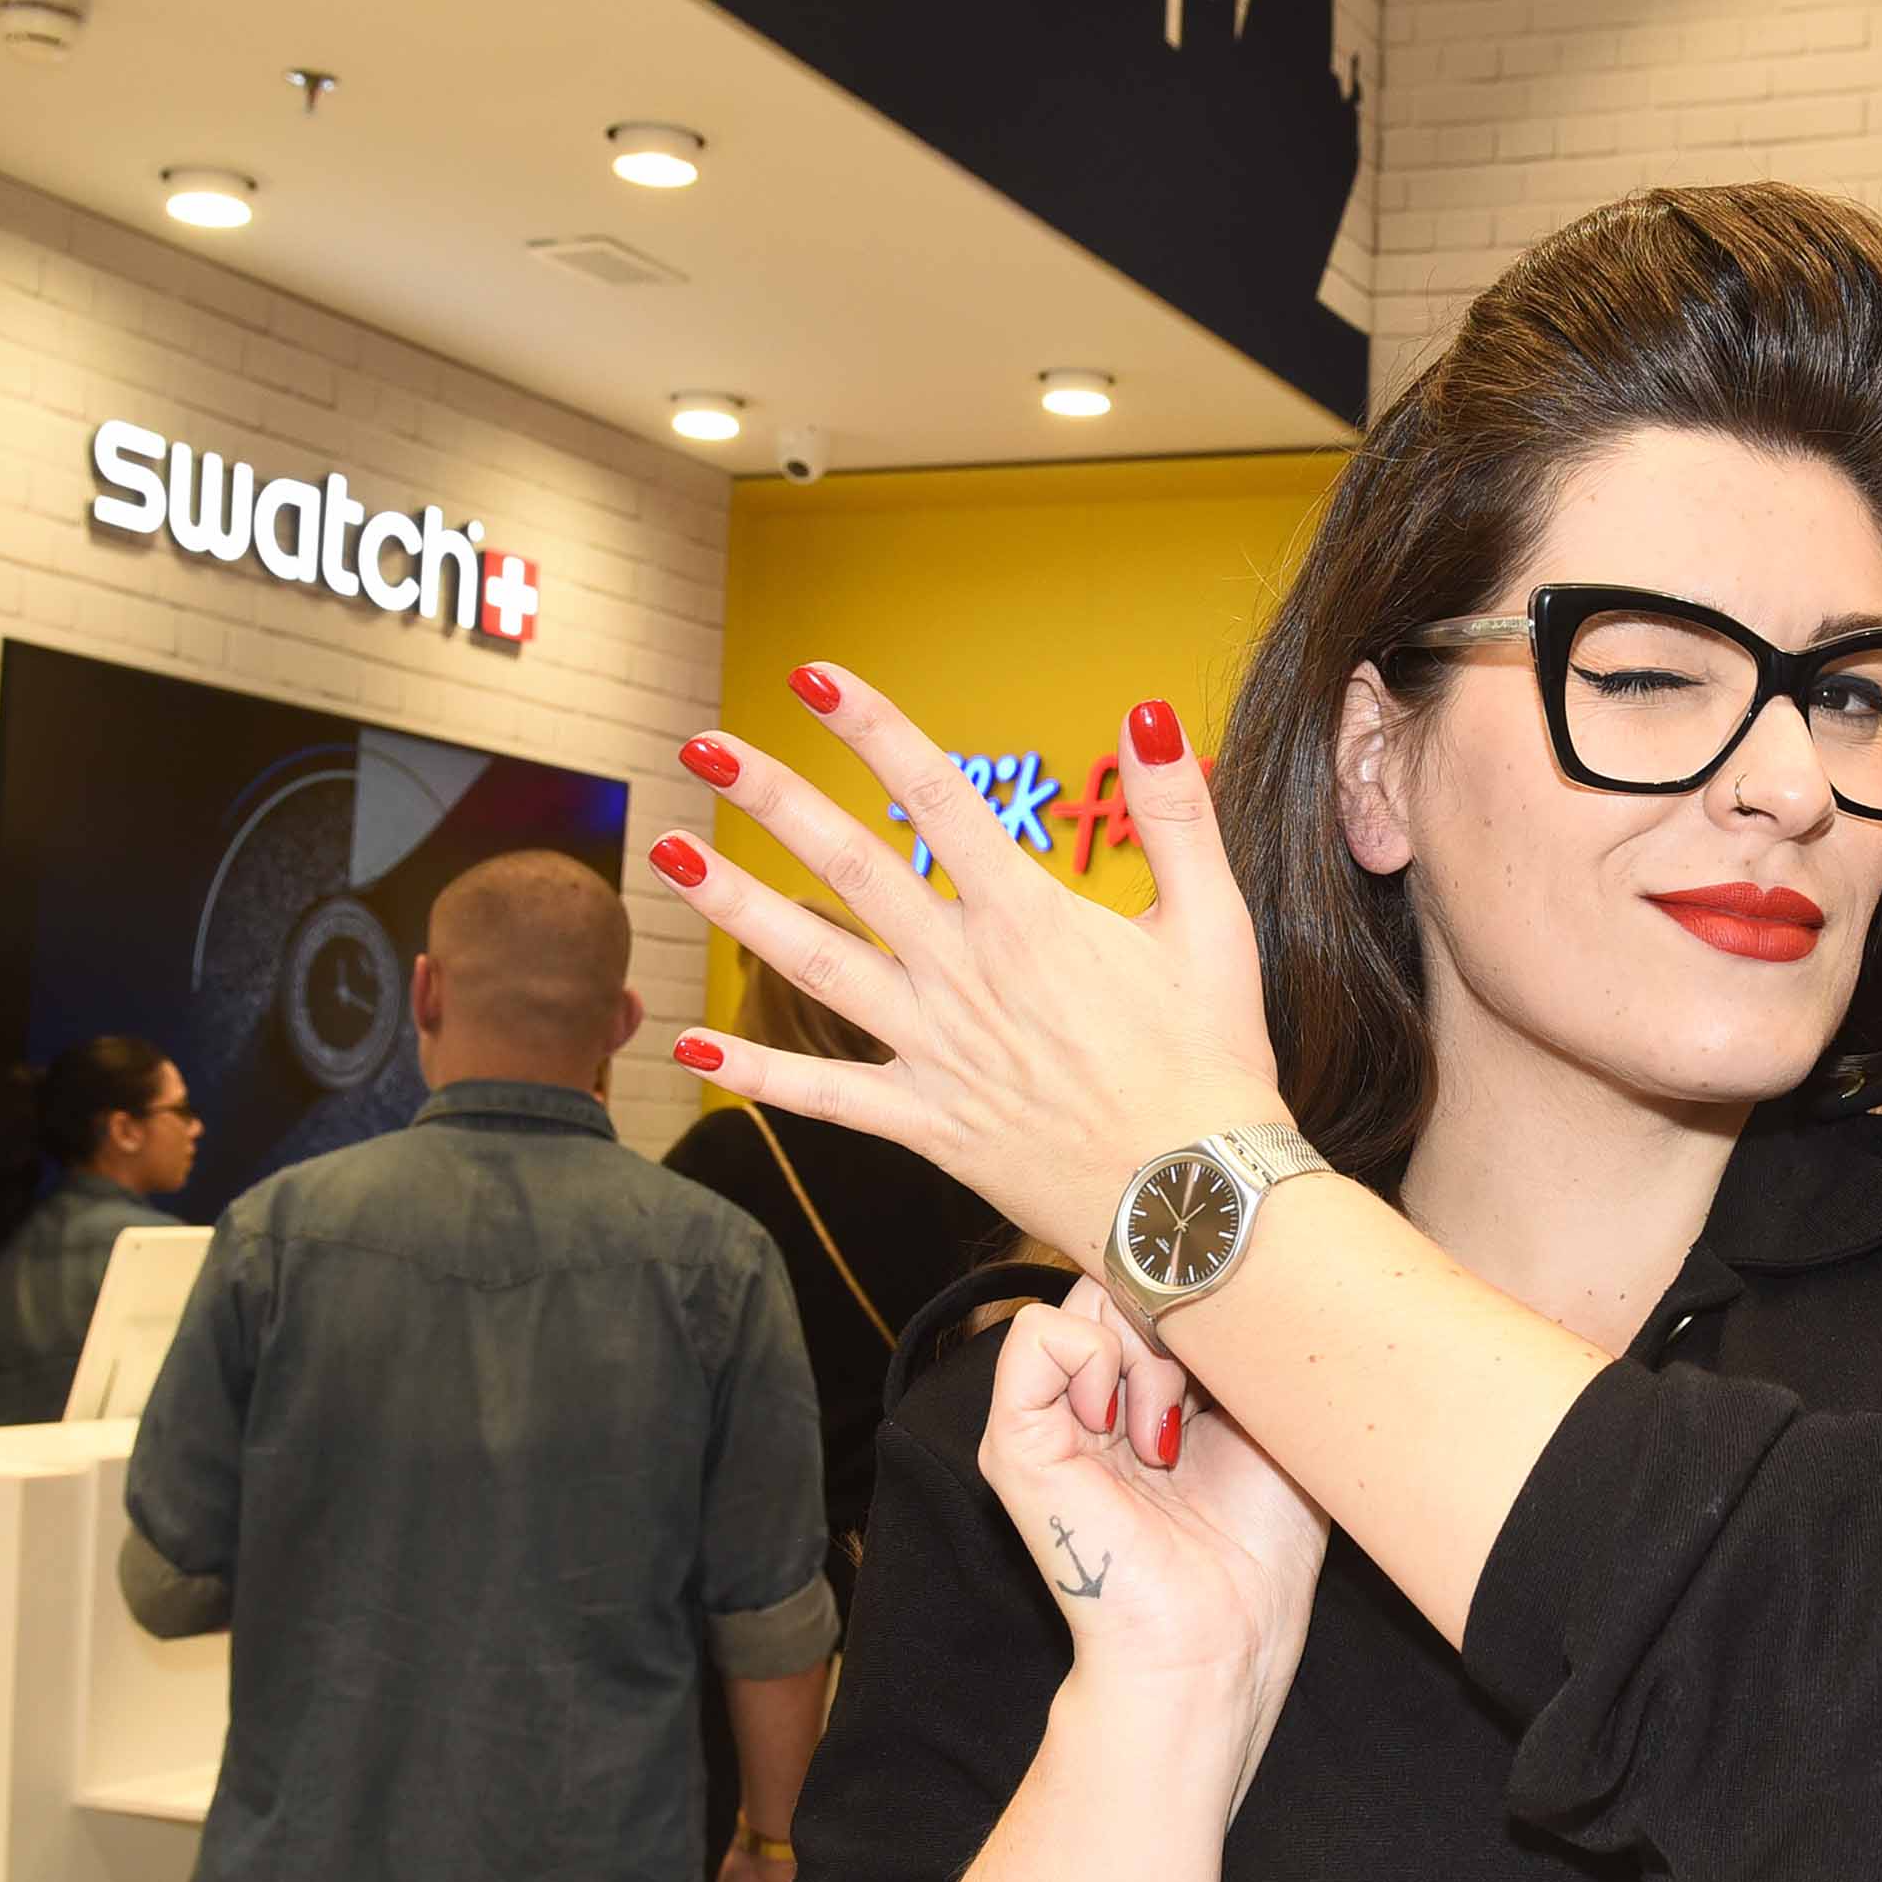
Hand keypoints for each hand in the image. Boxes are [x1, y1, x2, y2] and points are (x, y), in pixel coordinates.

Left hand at [649, 679, 1287, 1266]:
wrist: (1196, 1203)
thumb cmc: (1214, 1064)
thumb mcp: (1214, 924)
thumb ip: (1178, 814)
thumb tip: (1150, 710)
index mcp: (1031, 918)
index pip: (939, 797)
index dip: (874, 728)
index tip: (816, 678)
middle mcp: (966, 976)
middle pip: (852, 868)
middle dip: (773, 799)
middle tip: (701, 747)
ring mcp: (935, 1051)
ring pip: (814, 967)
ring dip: (735, 908)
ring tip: (667, 854)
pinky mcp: (925, 1123)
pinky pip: (823, 1094)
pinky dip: (753, 1074)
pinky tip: (687, 1047)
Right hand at [979, 1288, 1329, 1805]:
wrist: (1219, 1645)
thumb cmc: (1257, 1554)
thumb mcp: (1275, 1419)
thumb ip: (1248, 1343)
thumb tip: (1238, 1271)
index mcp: (1147, 1390)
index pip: (1153, 1280)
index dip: (1199, 1284)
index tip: (1244, 1331)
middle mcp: (1093, 1396)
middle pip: (1121, 1276)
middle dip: (1179, 1313)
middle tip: (1209, 1397)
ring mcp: (1050, 1417)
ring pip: (1085, 1295)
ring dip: (1146, 1344)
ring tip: (1171, 1430)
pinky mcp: (1016, 1443)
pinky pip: (1034, 1336)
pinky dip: (1092, 1357)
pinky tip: (1130, 1426)